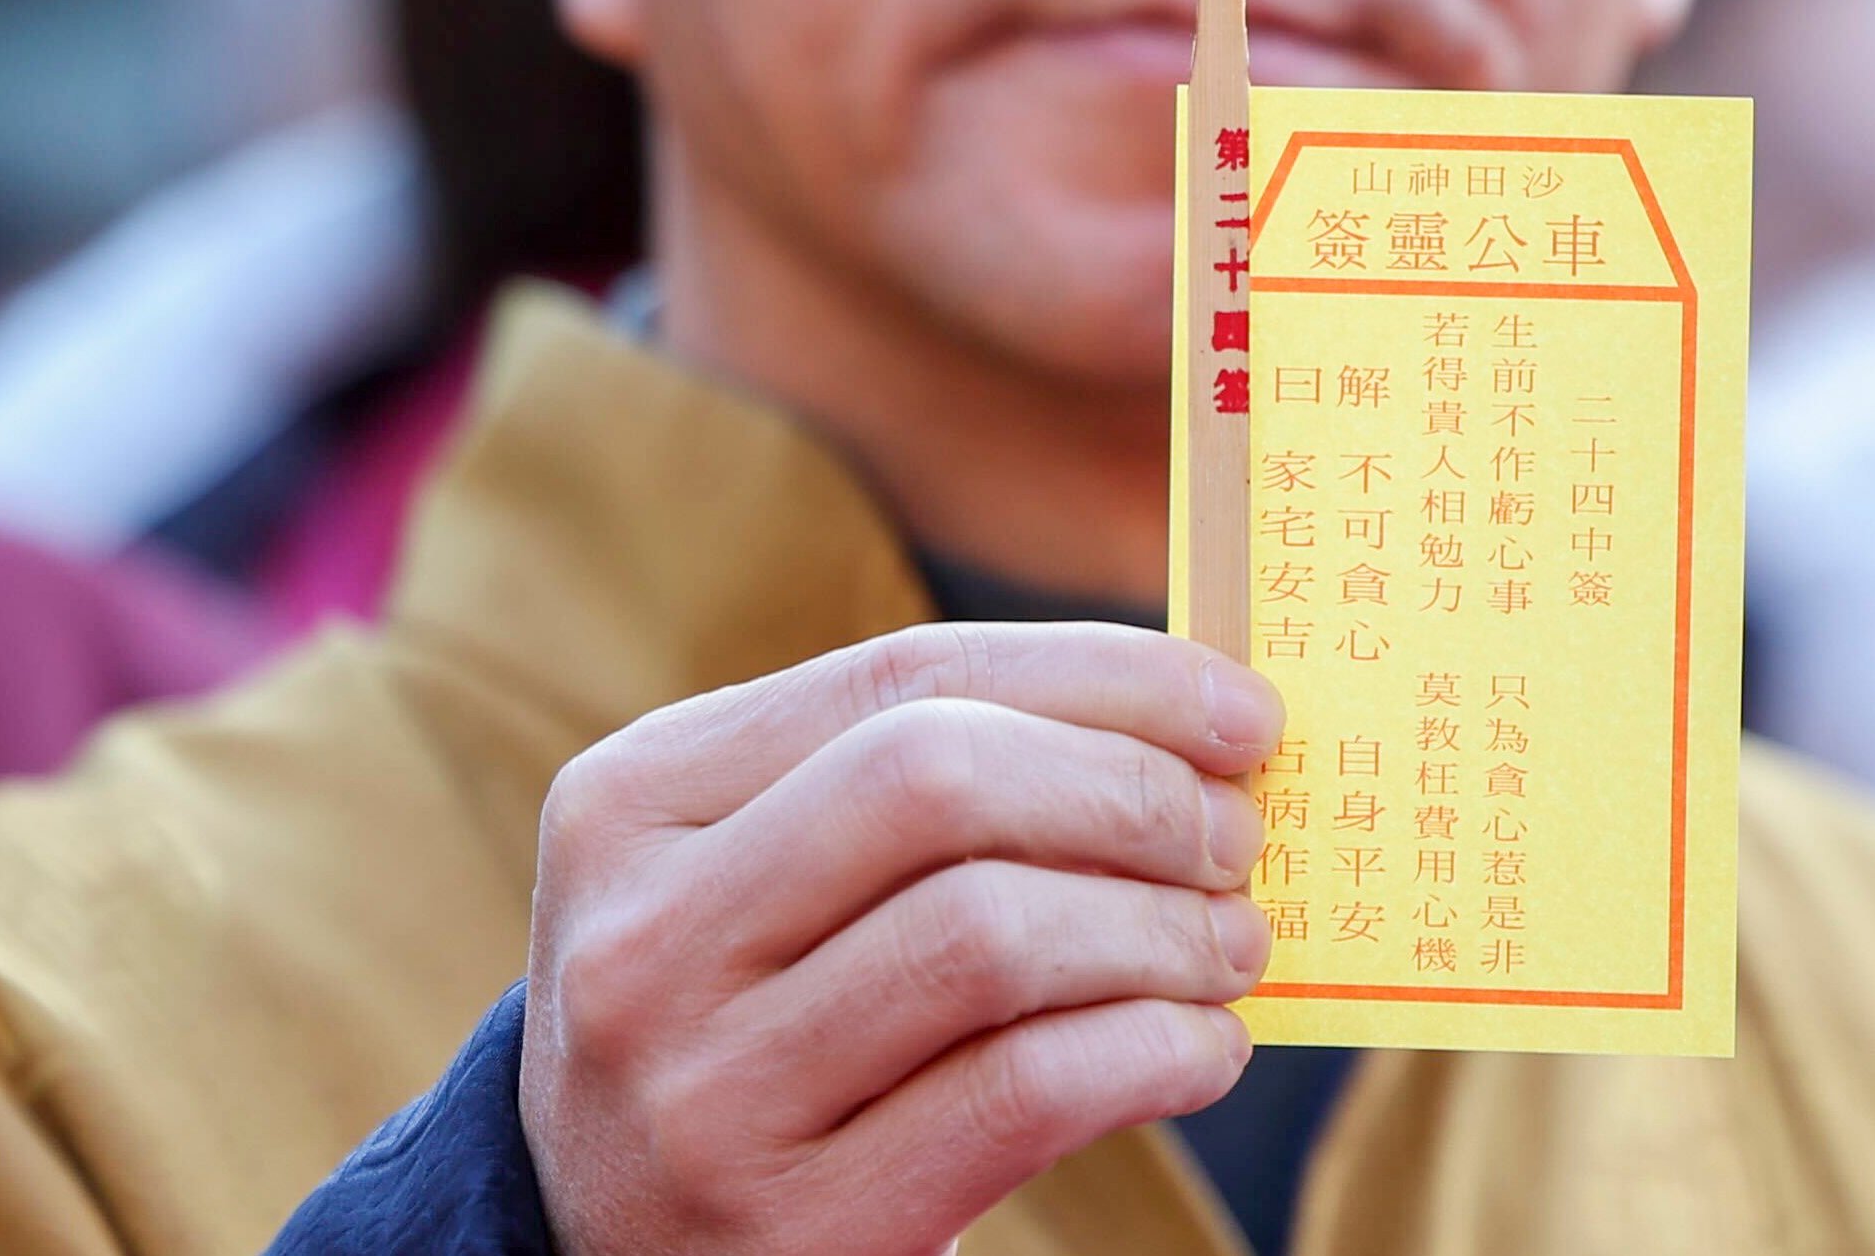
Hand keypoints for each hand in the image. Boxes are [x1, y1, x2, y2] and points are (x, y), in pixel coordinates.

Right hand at [520, 622, 1284, 1255]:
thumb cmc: (751, 1031)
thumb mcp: (758, 884)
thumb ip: (913, 790)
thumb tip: (1185, 717)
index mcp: (633, 800)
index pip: (905, 675)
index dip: (1103, 676)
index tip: (1240, 706)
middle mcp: (643, 937)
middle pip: (942, 781)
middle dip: (1133, 791)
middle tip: (1237, 833)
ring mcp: (704, 1092)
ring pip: (987, 936)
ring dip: (1159, 929)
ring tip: (1231, 945)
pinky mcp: (791, 1229)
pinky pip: (1018, 1094)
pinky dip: (1148, 1052)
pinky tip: (1200, 1048)